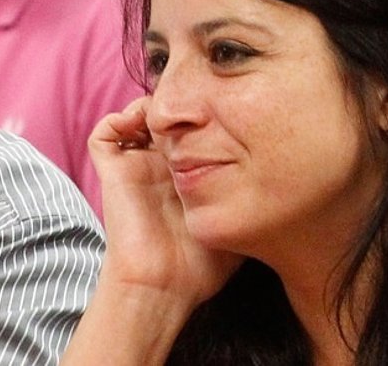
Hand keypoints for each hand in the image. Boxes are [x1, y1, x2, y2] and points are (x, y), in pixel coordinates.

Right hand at [89, 96, 242, 308]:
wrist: (164, 286)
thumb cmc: (203, 263)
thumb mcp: (239, 219)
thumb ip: (252, 195)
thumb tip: (284, 176)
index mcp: (187, 177)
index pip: (193, 133)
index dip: (205, 118)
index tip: (225, 111)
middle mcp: (160, 168)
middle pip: (165, 120)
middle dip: (182, 107)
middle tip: (200, 101)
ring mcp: (136, 168)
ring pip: (135, 118)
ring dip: (151, 107)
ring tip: (173, 112)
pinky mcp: (114, 172)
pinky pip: (104, 133)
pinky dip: (119, 118)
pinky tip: (144, 124)